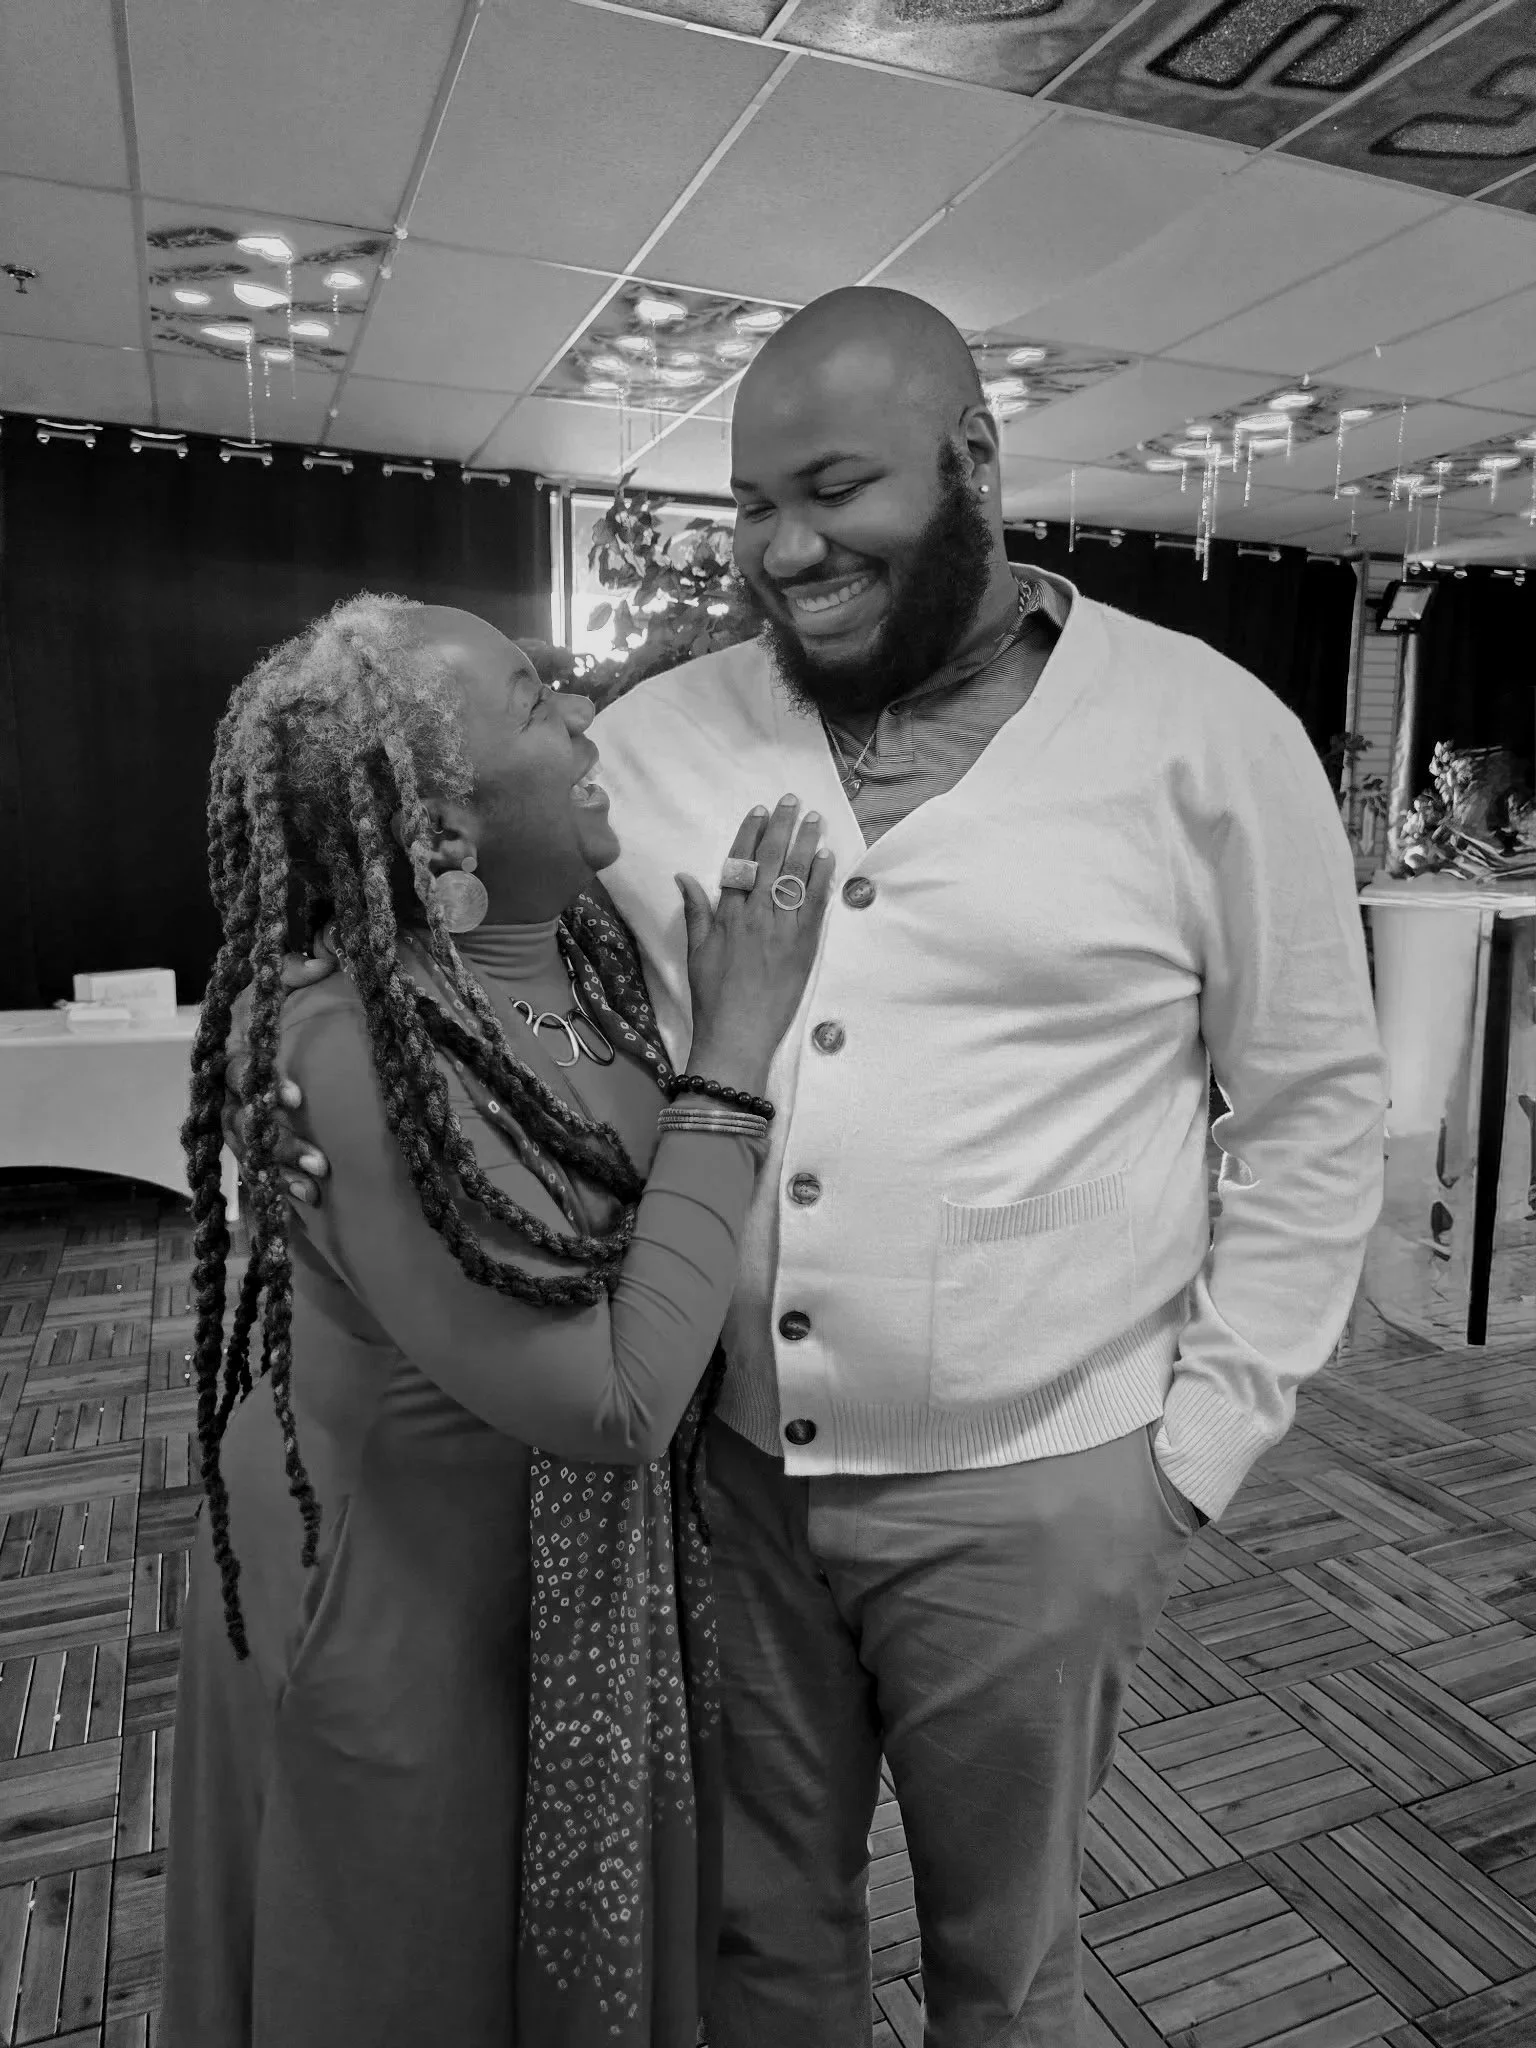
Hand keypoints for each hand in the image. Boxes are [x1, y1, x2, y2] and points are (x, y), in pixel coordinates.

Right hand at [221, 922, 336, 1206]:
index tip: (297, 1099)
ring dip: (284, 1167)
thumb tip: (325, 960)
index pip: (241, 1071)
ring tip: (321, 1180)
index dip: (265, 1085)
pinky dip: (280, 1184)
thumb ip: (296, 967)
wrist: (261, 1030)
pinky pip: (256, 1170)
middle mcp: (227, 1090)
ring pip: (249, 1150)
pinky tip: (308, 1197)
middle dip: (281, 1142)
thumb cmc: (271, 1004)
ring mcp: (235, 1120)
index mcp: (234, 1050)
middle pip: (244, 1121)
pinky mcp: (248, 1143)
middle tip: (322, 1161)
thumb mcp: (280, 980)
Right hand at [676, 797, 834, 1096]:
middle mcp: (755, 916)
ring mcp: (782, 930)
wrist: (738, 1035)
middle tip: (792, 801)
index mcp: (726, 915)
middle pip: (770, 861)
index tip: (760, 810)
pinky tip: (826, 857)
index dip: (750, 833)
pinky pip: (814, 905)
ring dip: (806, 844)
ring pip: (795, 876)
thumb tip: (683, 876)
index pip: (739, 862)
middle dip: (781, 827)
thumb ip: (695, 911)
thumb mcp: (695, 951)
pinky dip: (821, 879)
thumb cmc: (713, 997)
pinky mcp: (803, 947)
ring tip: (814, 819)